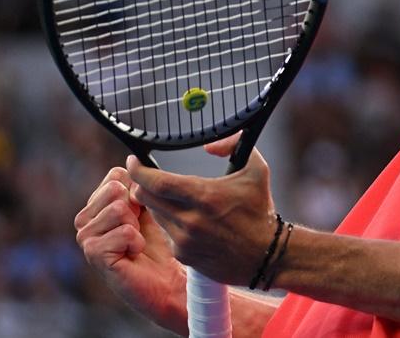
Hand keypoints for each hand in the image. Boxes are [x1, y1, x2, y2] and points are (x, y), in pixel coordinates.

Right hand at [74, 166, 186, 332]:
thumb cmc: (159, 246)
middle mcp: (85, 220)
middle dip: (137, 209)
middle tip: (138, 230)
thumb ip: (137, 186)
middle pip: (115, 189)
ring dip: (138, 227)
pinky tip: (134, 254)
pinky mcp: (94, 254)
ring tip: (136, 243)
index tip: (142, 212)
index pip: (115, 176)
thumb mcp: (148, 209)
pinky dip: (137, 242)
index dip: (138, 191)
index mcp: (97, 205)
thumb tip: (130, 164)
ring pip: (119, 209)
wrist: (166, 282)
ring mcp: (86, 237)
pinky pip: (124, 231)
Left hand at [126, 134, 277, 286]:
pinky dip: (170, 223)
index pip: (156, 182)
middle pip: (147, 198)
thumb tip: (210, 144)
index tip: (132, 162)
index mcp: (205, 196)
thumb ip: (234, 146)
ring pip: (155, 215)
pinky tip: (183, 219)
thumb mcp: (257, 171)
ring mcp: (185, 240)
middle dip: (142, 185)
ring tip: (165, 197)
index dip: (138, 170)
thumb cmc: (261, 211)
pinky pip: (167, 234)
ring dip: (156, 203)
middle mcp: (191, 220)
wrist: (267, 256)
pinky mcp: (185, 256)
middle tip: (144, 177)